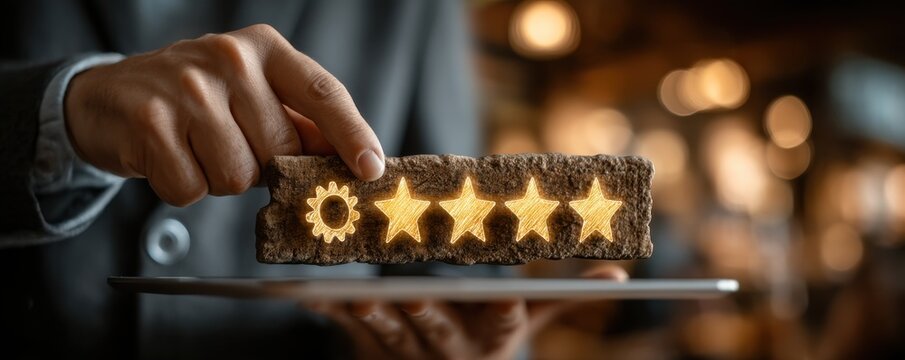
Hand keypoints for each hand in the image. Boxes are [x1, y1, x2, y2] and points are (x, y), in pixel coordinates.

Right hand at [65, 24, 384, 205]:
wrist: (111, 97)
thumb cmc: (196, 100)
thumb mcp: (253, 94)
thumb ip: (300, 122)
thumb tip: (354, 161)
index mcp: (264, 49)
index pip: (323, 93)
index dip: (353, 134)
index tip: (371, 168)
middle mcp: (229, 59)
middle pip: (280, 150)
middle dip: (262, 165)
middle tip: (231, 145)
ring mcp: (187, 89)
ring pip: (238, 176)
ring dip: (220, 179)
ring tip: (197, 149)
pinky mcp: (151, 122)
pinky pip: (192, 189)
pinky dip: (183, 187)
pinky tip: (171, 157)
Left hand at [309, 265, 627, 359]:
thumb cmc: (488, 334)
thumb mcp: (530, 319)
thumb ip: (566, 296)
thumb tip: (620, 276)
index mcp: (493, 334)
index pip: (505, 321)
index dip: (505, 310)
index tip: (505, 297)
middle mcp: (452, 347)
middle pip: (440, 331)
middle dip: (429, 317)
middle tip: (415, 297)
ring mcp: (409, 351)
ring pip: (391, 334)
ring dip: (374, 317)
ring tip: (358, 296)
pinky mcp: (371, 347)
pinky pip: (349, 330)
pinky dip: (330, 314)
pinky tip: (310, 297)